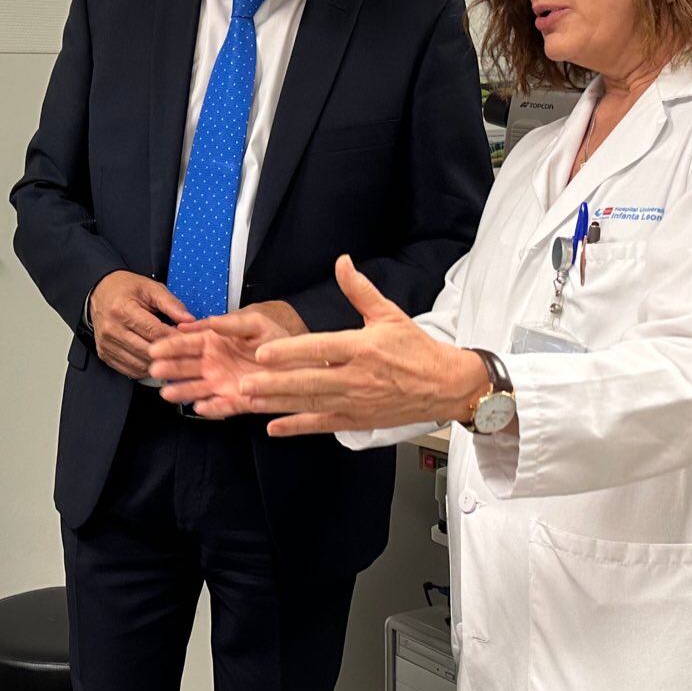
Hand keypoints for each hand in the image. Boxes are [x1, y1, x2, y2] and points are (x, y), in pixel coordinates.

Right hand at [88, 271, 193, 378]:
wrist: (100, 292)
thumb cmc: (125, 289)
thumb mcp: (150, 288)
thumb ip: (171, 304)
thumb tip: (189, 320)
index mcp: (123, 309)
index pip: (154, 331)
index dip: (174, 338)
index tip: (188, 340)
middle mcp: (112, 329)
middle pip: (147, 350)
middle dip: (168, 352)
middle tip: (182, 351)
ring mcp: (106, 344)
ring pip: (139, 364)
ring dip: (157, 363)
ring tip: (169, 355)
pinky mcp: (105, 354)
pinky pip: (129, 370)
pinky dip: (145, 369)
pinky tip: (154, 360)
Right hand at [147, 301, 305, 416]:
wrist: (298, 361)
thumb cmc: (275, 339)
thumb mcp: (255, 324)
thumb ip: (232, 323)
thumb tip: (209, 322)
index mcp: (214, 342)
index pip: (187, 344)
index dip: (170, 345)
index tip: (156, 348)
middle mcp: (213, 364)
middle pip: (186, 367)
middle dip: (170, 369)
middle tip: (155, 370)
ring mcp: (222, 384)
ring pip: (197, 389)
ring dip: (182, 391)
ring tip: (168, 394)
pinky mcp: (236, 401)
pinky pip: (221, 406)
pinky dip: (211, 408)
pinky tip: (200, 407)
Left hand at [241, 256, 489, 435]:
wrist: (445, 385)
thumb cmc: (416, 349)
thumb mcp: (389, 314)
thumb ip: (360, 290)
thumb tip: (342, 262)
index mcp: (362, 347)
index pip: (320, 350)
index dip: (290, 352)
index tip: (263, 353)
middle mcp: (357, 377)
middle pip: (310, 381)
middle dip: (275, 383)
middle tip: (246, 383)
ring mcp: (357, 401)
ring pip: (311, 403)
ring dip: (279, 404)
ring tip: (251, 401)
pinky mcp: (358, 419)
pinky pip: (323, 424)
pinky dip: (298, 427)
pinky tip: (275, 428)